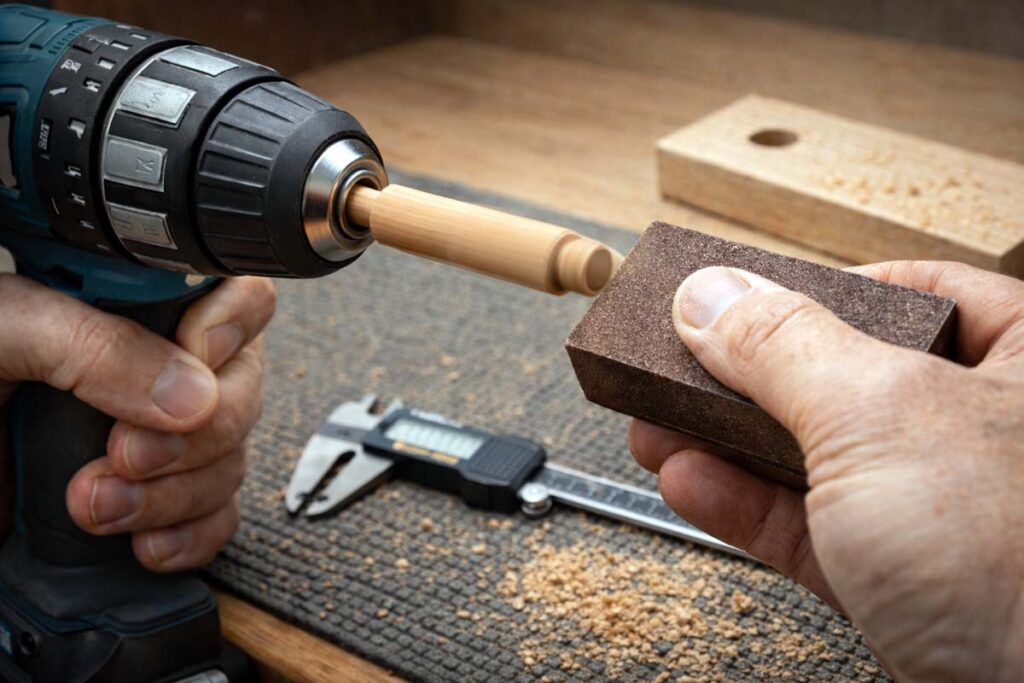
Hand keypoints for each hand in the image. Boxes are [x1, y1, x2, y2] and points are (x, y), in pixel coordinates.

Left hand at [0, 274, 274, 571]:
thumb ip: (87, 345)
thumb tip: (188, 392)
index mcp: (131, 303)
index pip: (234, 297)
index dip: (231, 328)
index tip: (193, 356)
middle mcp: (159, 363)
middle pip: (242, 389)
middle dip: (194, 434)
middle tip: (124, 451)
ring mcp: (160, 433)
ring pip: (231, 459)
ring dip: (176, 495)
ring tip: (97, 505)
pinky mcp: (154, 494)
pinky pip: (217, 515)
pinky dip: (190, 535)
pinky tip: (144, 542)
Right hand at [629, 261, 1023, 681]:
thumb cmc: (1022, 562)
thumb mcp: (880, 415)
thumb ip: (784, 347)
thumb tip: (711, 296)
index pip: (918, 292)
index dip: (825, 287)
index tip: (749, 296)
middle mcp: (987, 432)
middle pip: (845, 374)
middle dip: (745, 376)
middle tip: (678, 361)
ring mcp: (942, 511)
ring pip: (816, 456)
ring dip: (724, 442)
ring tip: (654, 423)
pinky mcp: (903, 580)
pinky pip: (810, 527)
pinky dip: (744, 505)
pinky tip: (689, 482)